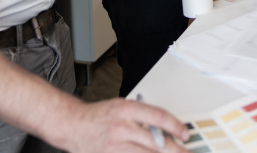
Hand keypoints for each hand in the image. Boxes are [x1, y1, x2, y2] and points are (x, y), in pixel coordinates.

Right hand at [55, 98, 188, 151]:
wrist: (72, 125)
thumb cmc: (98, 116)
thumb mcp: (122, 107)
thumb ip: (143, 117)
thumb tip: (166, 130)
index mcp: (126, 110)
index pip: (158, 117)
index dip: (175, 126)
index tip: (185, 134)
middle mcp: (122, 128)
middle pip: (156, 142)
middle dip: (176, 150)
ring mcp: (115, 146)